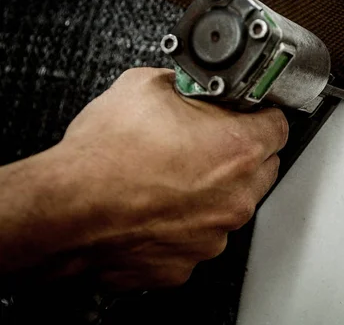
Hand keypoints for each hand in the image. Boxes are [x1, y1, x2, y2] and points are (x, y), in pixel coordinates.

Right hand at [52, 68, 287, 288]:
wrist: (62, 210)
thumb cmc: (103, 156)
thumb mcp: (148, 86)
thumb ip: (185, 83)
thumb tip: (190, 83)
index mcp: (237, 148)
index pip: (278, 125)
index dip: (260, 114)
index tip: (247, 113)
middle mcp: (234, 196)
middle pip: (262, 167)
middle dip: (242, 151)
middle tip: (208, 140)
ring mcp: (212, 235)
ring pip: (232, 204)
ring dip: (215, 189)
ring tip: (175, 174)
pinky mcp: (186, 263)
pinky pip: (200, 235)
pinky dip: (188, 221)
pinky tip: (159, 205)